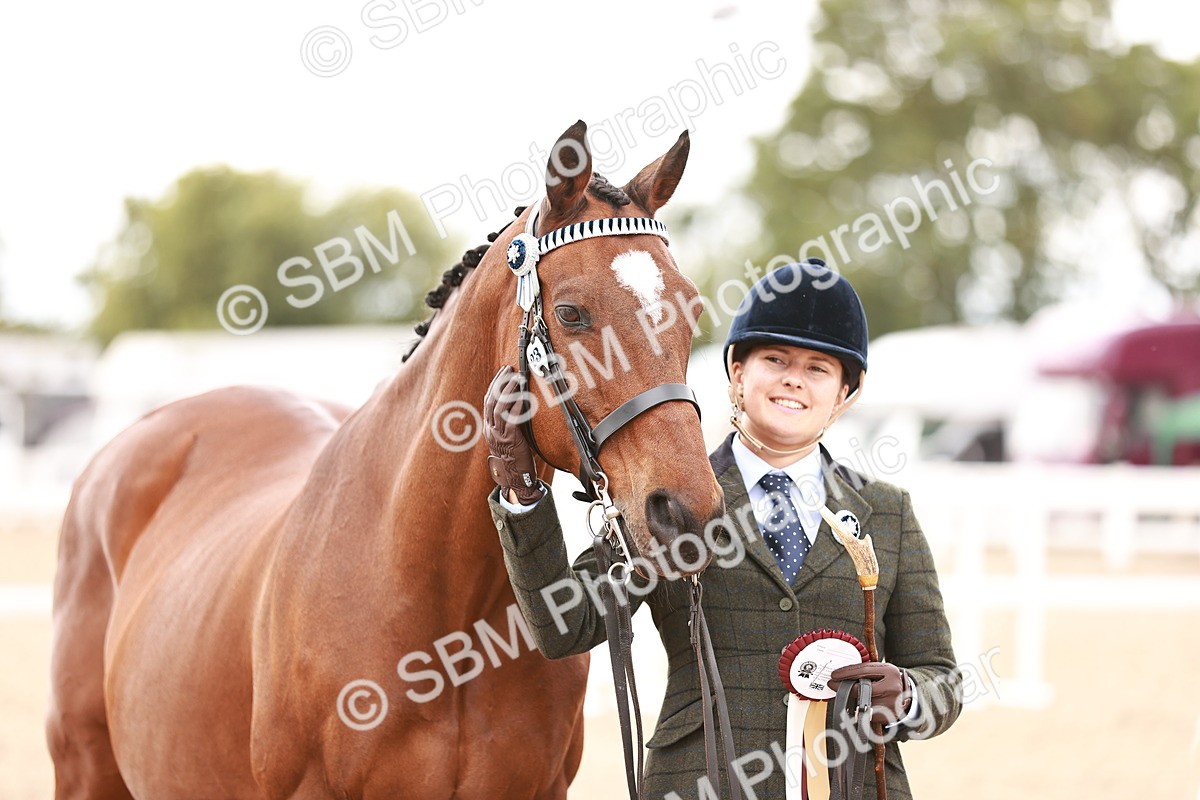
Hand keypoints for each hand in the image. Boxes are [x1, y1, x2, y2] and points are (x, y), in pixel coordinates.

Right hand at [483, 366, 541, 504]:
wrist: (516, 478)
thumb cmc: (517, 457)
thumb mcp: (510, 437)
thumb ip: (511, 422)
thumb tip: (521, 403)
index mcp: (489, 428)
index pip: (488, 401)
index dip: (494, 384)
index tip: (502, 372)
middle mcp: (490, 430)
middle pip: (491, 400)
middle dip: (500, 382)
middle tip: (508, 369)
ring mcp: (498, 435)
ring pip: (499, 408)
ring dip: (508, 391)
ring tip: (516, 378)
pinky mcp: (509, 440)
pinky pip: (510, 420)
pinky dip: (515, 406)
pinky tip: (521, 397)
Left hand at [828, 662, 910, 724]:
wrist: (908, 696)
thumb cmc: (889, 680)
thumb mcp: (882, 670)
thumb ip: (866, 670)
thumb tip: (842, 674)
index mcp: (890, 671)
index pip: (862, 671)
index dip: (845, 673)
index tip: (834, 675)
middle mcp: (891, 687)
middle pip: (860, 688)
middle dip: (842, 686)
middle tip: (832, 684)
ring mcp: (890, 703)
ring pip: (861, 702)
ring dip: (850, 698)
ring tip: (846, 694)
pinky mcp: (887, 716)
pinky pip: (867, 712)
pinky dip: (860, 708)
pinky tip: (859, 704)